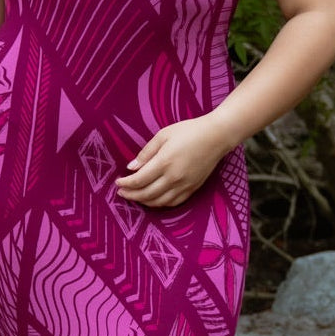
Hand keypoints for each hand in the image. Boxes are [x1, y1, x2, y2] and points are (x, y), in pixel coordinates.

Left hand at [113, 116, 229, 208]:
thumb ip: (146, 152)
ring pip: (159, 202)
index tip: (118, 182)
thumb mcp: (163, 135)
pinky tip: (153, 200)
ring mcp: (184, 185)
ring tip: (135, 197)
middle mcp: (174, 177)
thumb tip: (131, 167)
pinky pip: (173, 202)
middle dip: (131, 195)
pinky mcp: (193, 188)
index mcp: (164, 162)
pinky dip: (160, 204)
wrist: (216, 136)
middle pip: (147, 194)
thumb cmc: (189, 131)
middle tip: (121, 192)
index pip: (139, 180)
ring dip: (144, 202)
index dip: (126, 184)